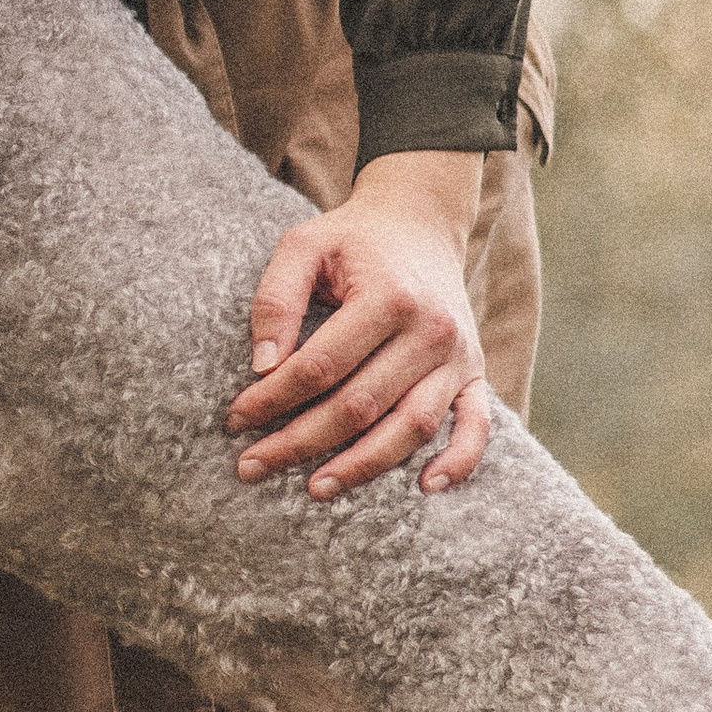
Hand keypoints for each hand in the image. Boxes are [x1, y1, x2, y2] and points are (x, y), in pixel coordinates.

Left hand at [227, 152, 489, 499]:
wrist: (419, 223)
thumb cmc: (351, 240)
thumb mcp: (302, 246)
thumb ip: (275, 300)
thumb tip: (262, 367)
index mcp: (388, 297)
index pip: (322, 366)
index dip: (273, 399)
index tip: (235, 418)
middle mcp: (431, 331)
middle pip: (361, 405)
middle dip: (300, 441)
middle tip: (252, 466)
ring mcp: (459, 356)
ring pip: (412, 427)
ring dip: (363, 466)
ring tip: (315, 488)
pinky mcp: (474, 373)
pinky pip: (476, 427)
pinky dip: (458, 461)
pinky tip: (424, 488)